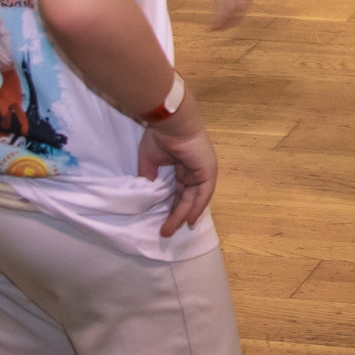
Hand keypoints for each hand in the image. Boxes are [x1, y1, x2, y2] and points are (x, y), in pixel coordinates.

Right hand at [139, 111, 217, 235]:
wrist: (170, 123)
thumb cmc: (159, 137)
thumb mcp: (149, 162)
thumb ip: (149, 178)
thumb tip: (146, 194)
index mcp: (181, 166)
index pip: (178, 191)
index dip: (171, 205)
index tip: (162, 220)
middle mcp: (193, 170)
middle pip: (185, 198)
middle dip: (175, 215)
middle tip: (164, 231)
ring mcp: (202, 171)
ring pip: (193, 199)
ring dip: (182, 215)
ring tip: (168, 230)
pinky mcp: (208, 171)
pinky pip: (204, 194)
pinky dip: (197, 207)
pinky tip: (189, 220)